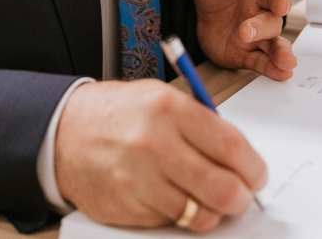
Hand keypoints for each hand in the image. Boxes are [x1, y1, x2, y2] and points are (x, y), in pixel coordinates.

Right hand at [54, 80, 266, 230]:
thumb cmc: (117, 114)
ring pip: (200, 214)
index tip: (257, 175)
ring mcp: (139, 179)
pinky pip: (172, 222)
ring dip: (211, 211)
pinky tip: (172, 197)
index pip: (231, 146)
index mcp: (168, 108)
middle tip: (240, 196)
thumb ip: (200, 124)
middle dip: (240, 198)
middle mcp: (154, 143)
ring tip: (206, 199)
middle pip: (223, 188)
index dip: (253, 167)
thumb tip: (242, 158)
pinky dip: (179, 215)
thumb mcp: (160, 98)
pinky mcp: (127, 206)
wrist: (63, 132)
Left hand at [193, 0, 296, 80]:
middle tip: (246, 32)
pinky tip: (282, 75)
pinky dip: (272, 70)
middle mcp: (261, 15)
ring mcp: (256, 38)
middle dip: (261, 28)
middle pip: (270, 23)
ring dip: (281, 55)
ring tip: (288, 63)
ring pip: (272, 46)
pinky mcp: (247, 55)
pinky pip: (261, 63)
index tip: (281, 4)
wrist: (205, 12)